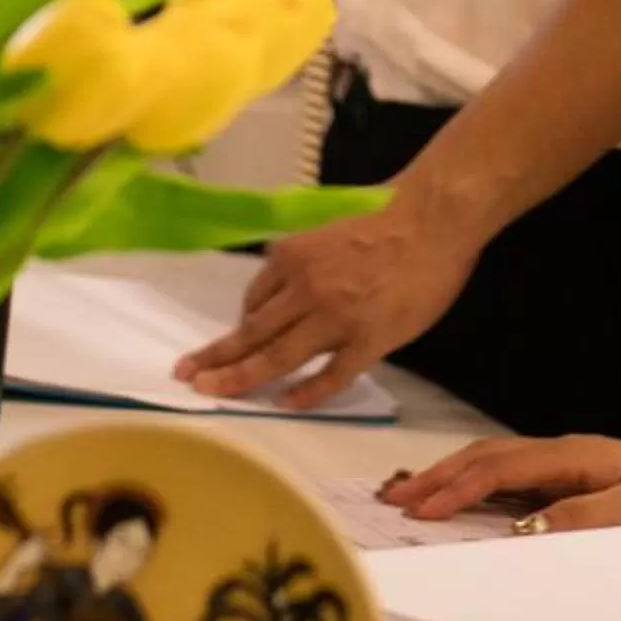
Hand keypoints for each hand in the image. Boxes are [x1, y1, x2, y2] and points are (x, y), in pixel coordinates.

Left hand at [172, 200, 479, 410]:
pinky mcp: (368, 340)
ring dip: (242, 378)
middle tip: (187, 376)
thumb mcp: (327, 228)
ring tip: (214, 394)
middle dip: (216, 357)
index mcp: (292, 256)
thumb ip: (305, 261)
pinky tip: (287, 404)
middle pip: (252, 332)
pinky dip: (306, 393)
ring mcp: (334, 318)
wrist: (433, 218)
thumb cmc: (386, 216)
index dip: (242, 326)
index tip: (233, 343)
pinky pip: (330, 376)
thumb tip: (289, 287)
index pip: (254, 301)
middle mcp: (304, 288)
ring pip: (278, 357)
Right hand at [379, 435, 620, 532]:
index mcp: (568, 456)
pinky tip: (455, 495)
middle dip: (436, 477)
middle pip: (482, 457)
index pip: (499, 471)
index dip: (459, 490)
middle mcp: (554, 451)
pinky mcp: (559, 473)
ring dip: (447, 475)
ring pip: (487, 460)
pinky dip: (469, 480)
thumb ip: (582, 517)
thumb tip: (526, 526)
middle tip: (393, 499)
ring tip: (409, 494)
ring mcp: (555, 459)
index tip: (425, 512)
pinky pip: (502, 474)